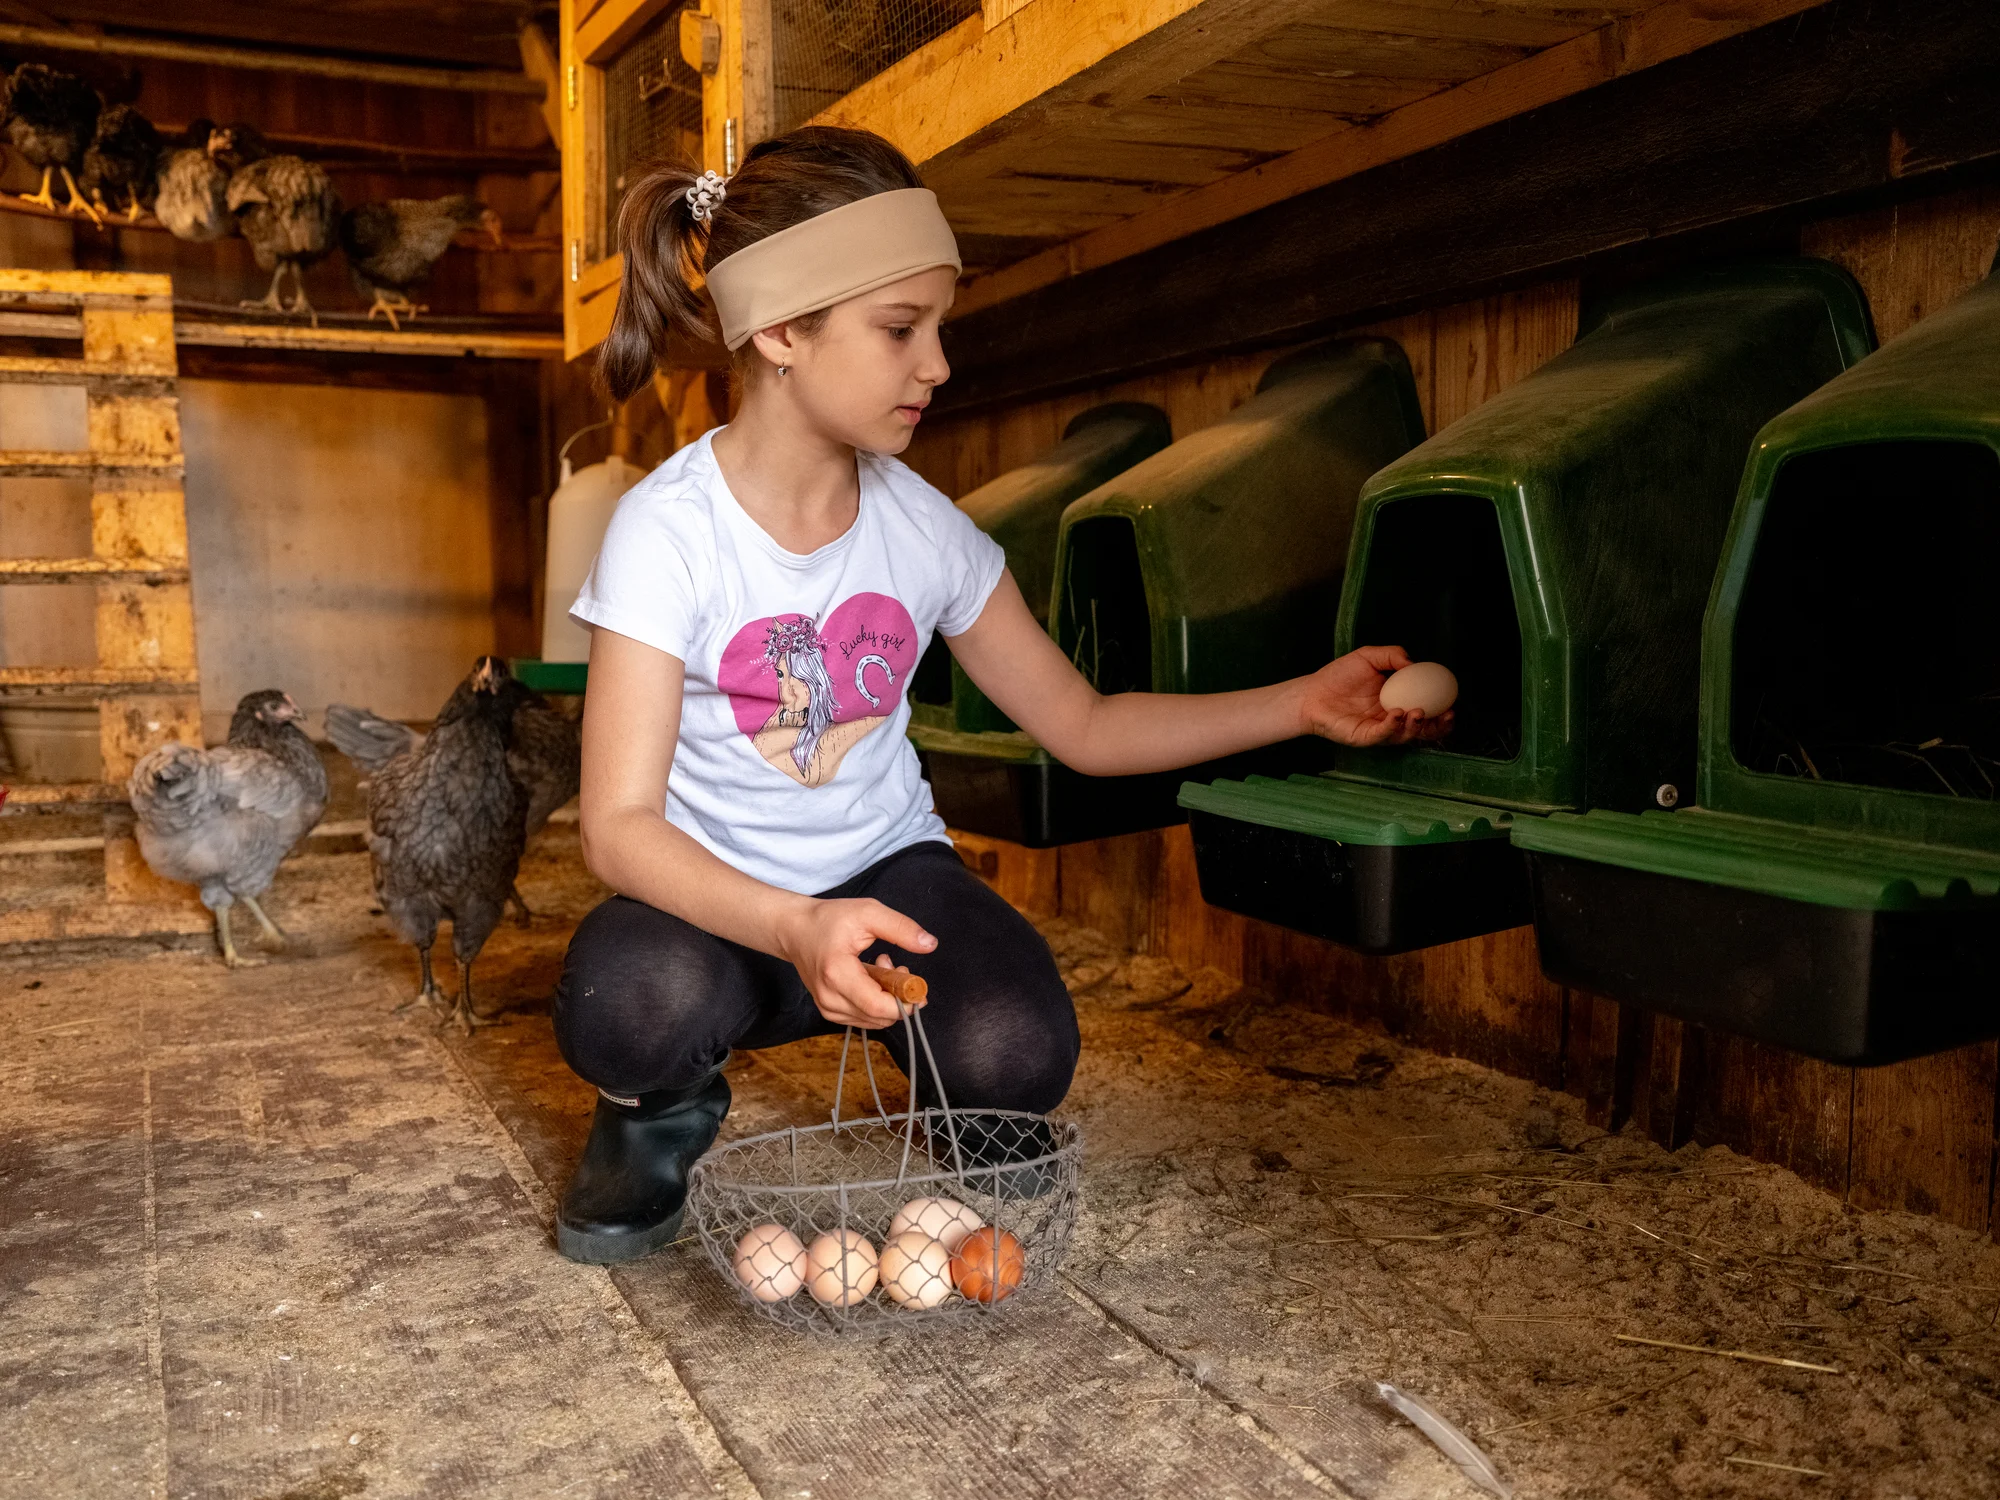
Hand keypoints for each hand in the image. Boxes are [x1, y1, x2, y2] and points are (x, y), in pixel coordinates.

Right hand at [777, 897, 935, 1029]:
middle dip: (898, 996)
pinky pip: (864, 1018)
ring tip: (880, 967)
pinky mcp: (829, 1012)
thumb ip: (901, 928)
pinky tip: (870, 979)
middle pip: (879, 1017)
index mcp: (837, 974)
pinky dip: (875, 1003)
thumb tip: (930, 945)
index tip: (916, 982)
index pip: (878, 1006)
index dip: (905, 1002)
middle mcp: (829, 998)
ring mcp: (827, 1008)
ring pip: (874, 1021)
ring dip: (887, 999)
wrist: (795, 930)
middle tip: (895, 965)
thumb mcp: (869, 912)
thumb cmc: (829, 919)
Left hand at [1298, 645, 1454, 746]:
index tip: (1452, 703)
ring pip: (1405, 735)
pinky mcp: (1364, 738)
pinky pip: (1383, 735)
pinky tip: (1398, 713)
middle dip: (1438, 726)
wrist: (1312, 692)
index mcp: (1397, 702)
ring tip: (1419, 711)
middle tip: (1446, 715)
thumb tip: (1413, 663)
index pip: (1425, 710)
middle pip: (1422, 729)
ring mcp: (1379, 731)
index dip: (1441, 711)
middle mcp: (1391, 719)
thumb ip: (1392, 655)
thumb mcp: (1369, 657)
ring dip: (1416, 726)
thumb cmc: (1339, 675)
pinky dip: (1393, 726)